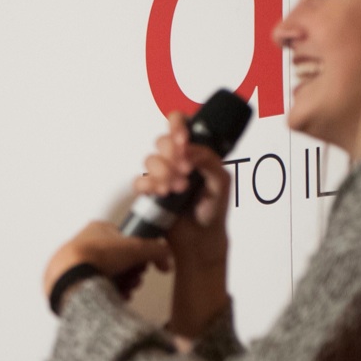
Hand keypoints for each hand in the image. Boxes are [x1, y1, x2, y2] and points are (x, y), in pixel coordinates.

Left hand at [43, 221, 170, 300]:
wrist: (70, 275)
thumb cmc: (94, 256)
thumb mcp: (136, 248)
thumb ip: (156, 250)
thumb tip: (165, 256)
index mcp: (98, 229)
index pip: (125, 240)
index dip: (138, 254)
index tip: (143, 264)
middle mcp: (85, 243)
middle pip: (117, 260)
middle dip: (130, 272)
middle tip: (135, 278)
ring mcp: (76, 262)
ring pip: (107, 274)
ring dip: (121, 284)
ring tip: (126, 289)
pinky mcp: (70, 281)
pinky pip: (94, 287)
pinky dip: (107, 293)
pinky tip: (114, 297)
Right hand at [133, 110, 231, 266]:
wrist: (203, 237)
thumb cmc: (214, 207)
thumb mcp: (221, 180)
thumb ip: (209, 160)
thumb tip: (189, 150)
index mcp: (193, 151)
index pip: (179, 123)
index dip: (177, 125)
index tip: (183, 141)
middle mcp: (174, 159)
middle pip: (161, 141)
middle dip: (172, 155)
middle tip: (186, 171)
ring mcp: (160, 175)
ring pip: (150, 160)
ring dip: (164, 172)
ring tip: (179, 188)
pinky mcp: (150, 192)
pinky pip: (139, 182)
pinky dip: (150, 186)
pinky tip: (163, 193)